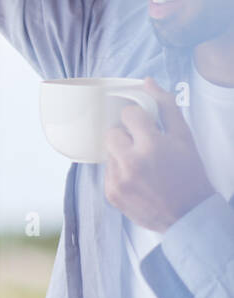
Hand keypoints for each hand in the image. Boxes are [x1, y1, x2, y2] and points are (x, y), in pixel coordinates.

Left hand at [104, 78, 216, 232]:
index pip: (128, 114)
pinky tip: (138, 179)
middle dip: (125, 136)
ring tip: (142, 165)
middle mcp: (131, 162)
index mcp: (152, 145)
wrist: (189, 215)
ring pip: (108, 152)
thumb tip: (147, 82)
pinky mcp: (111, 193)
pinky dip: (119, 172)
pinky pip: (107, 172)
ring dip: (121, 154)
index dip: (137, 119)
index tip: (145, 127)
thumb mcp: (184, 138)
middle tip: (142, 146)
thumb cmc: (190, 174)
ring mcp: (118, 180)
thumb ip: (166, 107)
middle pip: (111, 133)